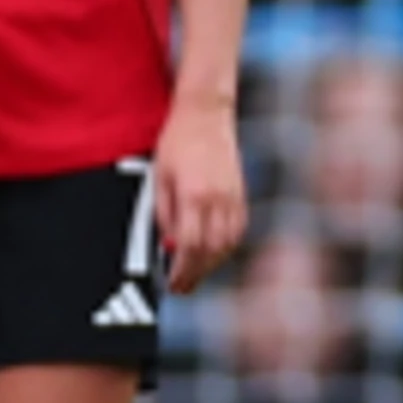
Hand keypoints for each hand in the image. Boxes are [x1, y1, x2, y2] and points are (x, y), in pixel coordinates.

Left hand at [154, 95, 245, 294]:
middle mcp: (219, 199)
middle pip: (212, 251)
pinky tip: (213, 254)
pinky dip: (226, 247)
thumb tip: (170, 245)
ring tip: (194, 274)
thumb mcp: (159, 177)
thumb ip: (164, 213)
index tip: (172, 283)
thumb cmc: (177, 142)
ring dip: (212, 264)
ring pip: (228, 244)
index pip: (190, 245)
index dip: (181, 270)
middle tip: (182, 287)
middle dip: (196, 274)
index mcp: (194, 195)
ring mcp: (234, 197)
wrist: (206, 115)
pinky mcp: (242, 194)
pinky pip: (238, 230)